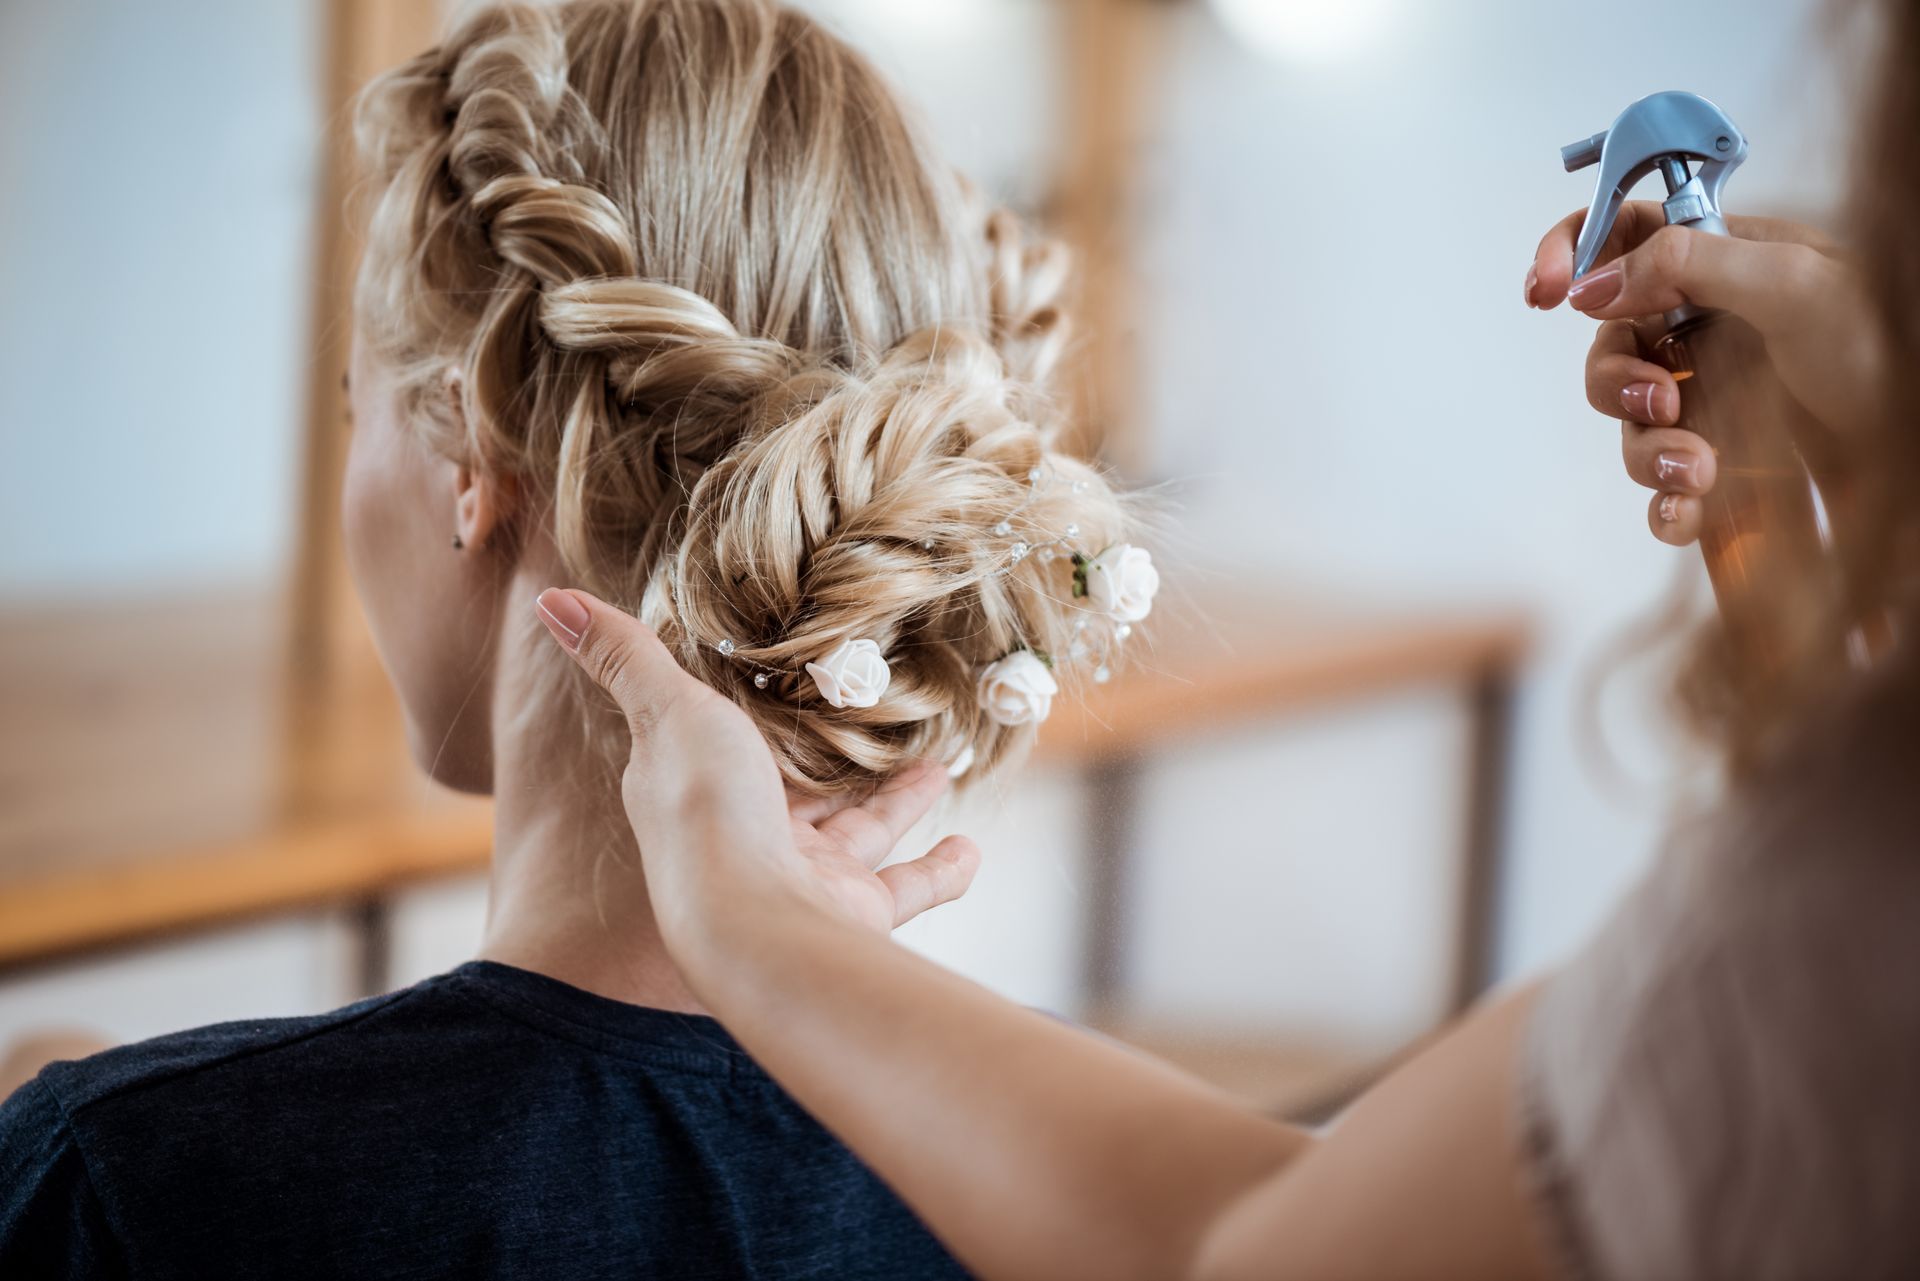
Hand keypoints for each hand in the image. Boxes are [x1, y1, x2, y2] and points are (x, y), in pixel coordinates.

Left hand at [531, 587, 980, 952]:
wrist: (756, 929)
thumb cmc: (706, 816)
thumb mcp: (670, 711)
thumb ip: (629, 656)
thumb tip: (552, 601)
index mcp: (697, 793)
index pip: (719, 748)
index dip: (744, 715)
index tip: (777, 681)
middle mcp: (749, 842)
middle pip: (799, 793)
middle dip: (835, 763)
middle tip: (871, 727)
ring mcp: (804, 882)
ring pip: (857, 835)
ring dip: (897, 804)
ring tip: (937, 768)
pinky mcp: (854, 912)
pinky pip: (906, 890)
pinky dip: (942, 872)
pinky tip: (970, 848)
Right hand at [1526, 201, 1883, 544]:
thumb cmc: (1885, 344)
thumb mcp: (1793, 282)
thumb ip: (1686, 265)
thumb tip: (1592, 284)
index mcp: (1719, 263)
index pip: (1619, 237)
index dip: (1570, 254)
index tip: (1547, 291)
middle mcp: (1704, 328)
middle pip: (1608, 346)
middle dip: (1617, 383)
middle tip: (1661, 400)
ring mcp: (1710, 397)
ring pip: (1630, 425)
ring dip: (1648, 453)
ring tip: (1701, 471)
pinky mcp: (1722, 463)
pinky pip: (1662, 490)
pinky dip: (1664, 507)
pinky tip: (1689, 514)